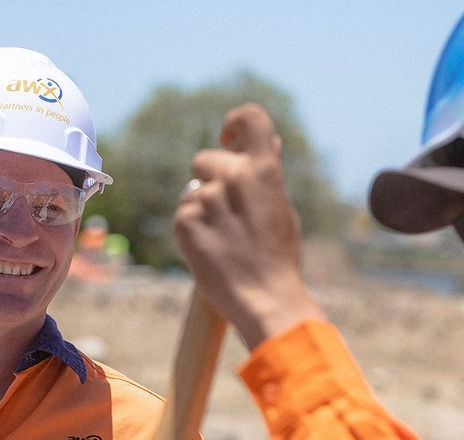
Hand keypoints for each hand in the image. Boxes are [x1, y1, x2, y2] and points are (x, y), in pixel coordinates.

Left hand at [173, 103, 324, 350]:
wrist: (266, 299)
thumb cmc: (278, 257)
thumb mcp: (281, 208)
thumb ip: (267, 175)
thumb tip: (269, 143)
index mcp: (265, 170)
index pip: (250, 118)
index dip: (235, 123)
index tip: (229, 140)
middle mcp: (235, 177)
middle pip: (205, 158)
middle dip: (210, 181)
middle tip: (225, 214)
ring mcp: (208, 198)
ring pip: (191, 191)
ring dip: (201, 209)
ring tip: (222, 238)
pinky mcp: (186, 221)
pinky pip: (182, 214)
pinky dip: (191, 230)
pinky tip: (211, 250)